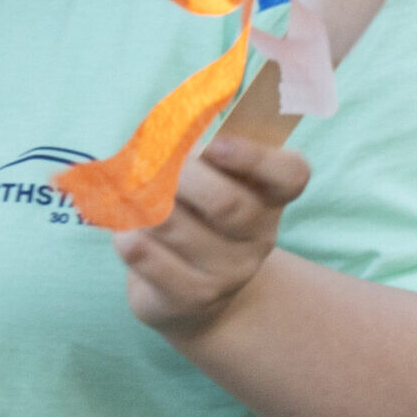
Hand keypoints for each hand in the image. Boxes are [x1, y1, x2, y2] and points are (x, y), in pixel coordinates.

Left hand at [113, 133, 311, 341]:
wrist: (192, 294)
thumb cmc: (196, 218)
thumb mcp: (211, 182)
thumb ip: (201, 151)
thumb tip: (173, 120)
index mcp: (272, 197)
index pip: (290, 175)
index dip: (254, 158)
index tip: (214, 144)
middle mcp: (261, 236)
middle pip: (227, 203)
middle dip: (180, 178)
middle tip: (151, 166)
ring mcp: (231, 271)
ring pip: (174, 227)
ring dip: (141, 205)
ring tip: (130, 197)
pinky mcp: (193, 296)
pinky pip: (147, 257)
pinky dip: (126, 235)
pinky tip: (126, 230)